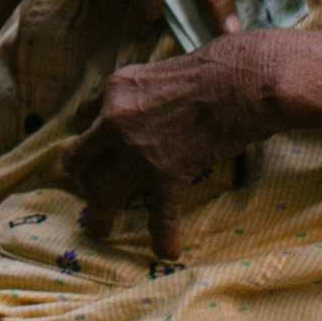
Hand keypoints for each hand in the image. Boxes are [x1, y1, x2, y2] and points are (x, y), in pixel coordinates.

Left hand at [58, 41, 275, 259]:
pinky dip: (163, 237)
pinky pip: (159, 216)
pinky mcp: (165, 174)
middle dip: (80, 179)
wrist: (243, 81)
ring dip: (99, 215)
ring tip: (101, 229)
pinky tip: (165, 251)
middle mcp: (115, 121)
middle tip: (88, 191)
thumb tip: (139, 111)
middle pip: (78, 159)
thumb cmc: (212, 69)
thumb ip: (140, 93)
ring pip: (101, 193)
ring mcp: (137, 151)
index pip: (83, 118)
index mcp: (114, 90)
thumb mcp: (159, 70)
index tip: (93, 153)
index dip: (88, 139)